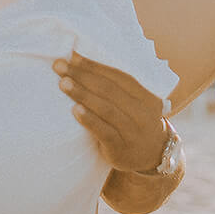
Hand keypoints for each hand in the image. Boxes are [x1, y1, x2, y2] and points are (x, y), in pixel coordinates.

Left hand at [53, 53, 169, 171]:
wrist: (154, 158)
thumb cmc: (135, 123)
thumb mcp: (136, 103)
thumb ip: (116, 86)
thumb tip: (79, 59)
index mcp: (145, 96)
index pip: (117, 76)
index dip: (93, 65)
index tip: (71, 55)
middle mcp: (141, 112)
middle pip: (109, 90)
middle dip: (82, 75)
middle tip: (59, 66)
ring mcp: (132, 131)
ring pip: (106, 109)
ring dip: (83, 94)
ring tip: (63, 83)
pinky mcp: (121, 148)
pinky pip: (104, 132)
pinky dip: (89, 120)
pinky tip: (75, 110)